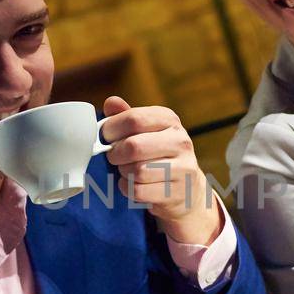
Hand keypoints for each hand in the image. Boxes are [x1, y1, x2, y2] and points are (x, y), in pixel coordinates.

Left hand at [100, 96, 221, 245]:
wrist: (187, 188)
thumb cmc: (157, 155)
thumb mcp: (144, 131)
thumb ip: (126, 116)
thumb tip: (110, 102)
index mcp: (169, 120)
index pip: (134, 119)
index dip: (111, 129)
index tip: (106, 137)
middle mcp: (180, 141)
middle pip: (133, 146)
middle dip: (115, 154)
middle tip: (114, 157)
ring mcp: (183, 167)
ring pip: (136, 171)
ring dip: (123, 173)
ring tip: (127, 170)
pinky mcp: (177, 192)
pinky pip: (139, 191)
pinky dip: (128, 189)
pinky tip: (133, 185)